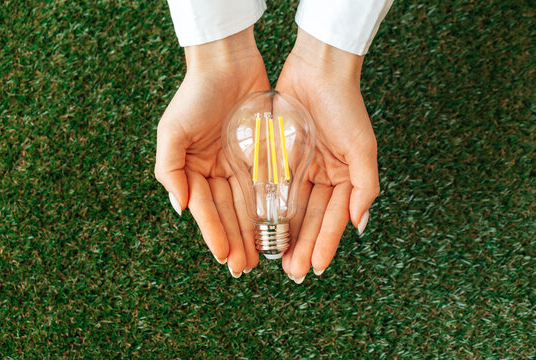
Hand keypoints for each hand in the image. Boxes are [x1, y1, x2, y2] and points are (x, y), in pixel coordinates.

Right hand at [155, 27, 269, 276]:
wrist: (228, 63)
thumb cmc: (196, 94)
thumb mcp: (172, 131)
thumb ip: (170, 171)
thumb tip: (179, 208)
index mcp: (194, 170)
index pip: (205, 208)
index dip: (213, 233)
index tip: (223, 257)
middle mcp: (216, 172)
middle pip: (227, 212)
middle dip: (236, 241)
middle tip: (245, 267)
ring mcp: (239, 165)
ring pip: (248, 205)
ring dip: (254, 232)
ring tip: (262, 256)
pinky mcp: (261, 156)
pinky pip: (267, 186)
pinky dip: (271, 207)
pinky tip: (278, 226)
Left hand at [276, 29, 379, 282]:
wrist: (317, 70)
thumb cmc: (345, 106)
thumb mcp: (362, 146)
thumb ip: (364, 186)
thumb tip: (360, 224)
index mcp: (342, 179)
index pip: (333, 218)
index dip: (326, 242)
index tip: (316, 267)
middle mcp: (320, 178)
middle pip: (309, 218)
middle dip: (302, 245)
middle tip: (291, 271)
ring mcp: (298, 169)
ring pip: (288, 208)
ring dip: (282, 233)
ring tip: (273, 257)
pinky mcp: (277, 158)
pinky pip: (270, 187)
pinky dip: (265, 208)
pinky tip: (258, 227)